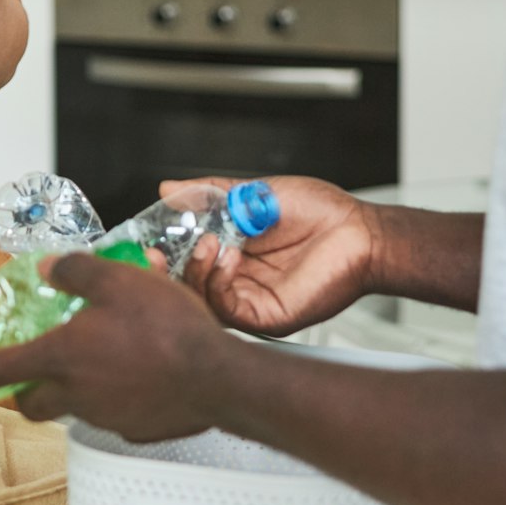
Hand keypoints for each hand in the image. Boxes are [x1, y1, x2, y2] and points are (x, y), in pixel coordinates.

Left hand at [0, 253, 233, 441]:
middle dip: (20, 389)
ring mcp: (105, 416)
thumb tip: (50, 268)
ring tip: (92, 355)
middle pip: (31, 403)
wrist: (218, 378)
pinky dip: (108, 393)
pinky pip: (109, 410)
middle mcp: (76, 394)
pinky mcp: (134, 426)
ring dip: (69, 386)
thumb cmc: (167, 328)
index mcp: (62, 358)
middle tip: (25, 368)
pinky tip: (130, 370)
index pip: (0, 368)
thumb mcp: (117, 280)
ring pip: (71, 406)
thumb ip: (75, 271)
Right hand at [166, 175, 380, 336]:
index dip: (162, 253)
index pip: (184, 260)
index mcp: (230, 254)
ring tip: (209, 242)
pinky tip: (228, 258)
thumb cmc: (319, 213)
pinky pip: (228, 310)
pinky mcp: (267, 317)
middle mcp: (237, 281)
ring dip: (195, 272)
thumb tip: (168, 188)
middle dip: (164, 273)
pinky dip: (219, 284)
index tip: (145, 239)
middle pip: (185, 287)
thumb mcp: (253, 193)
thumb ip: (209, 193)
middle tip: (155, 253)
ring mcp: (251, 301)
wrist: (360, 230)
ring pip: (201, 302)